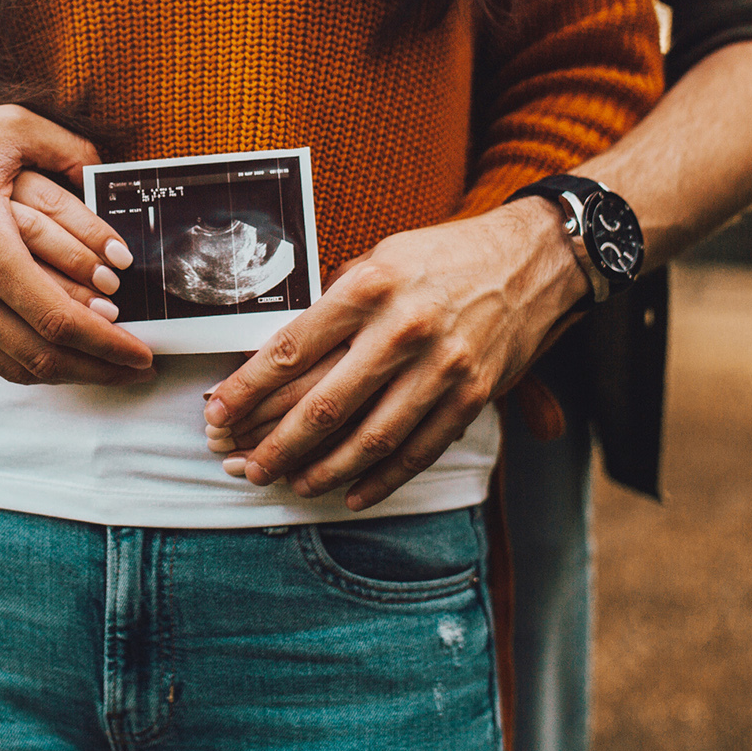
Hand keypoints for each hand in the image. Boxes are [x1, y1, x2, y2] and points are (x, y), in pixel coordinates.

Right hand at [0, 102, 153, 384]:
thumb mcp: (6, 127)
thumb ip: (69, 149)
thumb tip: (113, 177)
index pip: (58, 320)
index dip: (109, 345)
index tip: (144, 352)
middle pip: (41, 356)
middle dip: (99, 369)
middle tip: (137, 367)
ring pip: (14, 367)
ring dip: (67, 371)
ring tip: (107, 365)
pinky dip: (28, 358)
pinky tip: (58, 349)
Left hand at [203, 200, 582, 508]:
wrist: (535, 259)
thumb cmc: (445, 255)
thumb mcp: (381, 257)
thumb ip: (335, 304)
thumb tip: (280, 355)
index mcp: (369, 286)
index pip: (290, 349)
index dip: (246, 389)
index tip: (216, 413)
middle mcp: (403, 329)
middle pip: (323, 404)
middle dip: (274, 443)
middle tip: (242, 466)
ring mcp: (442, 367)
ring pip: (369, 437)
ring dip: (322, 470)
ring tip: (290, 484)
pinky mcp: (473, 395)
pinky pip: (418, 450)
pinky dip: (381, 479)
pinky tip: (350, 494)